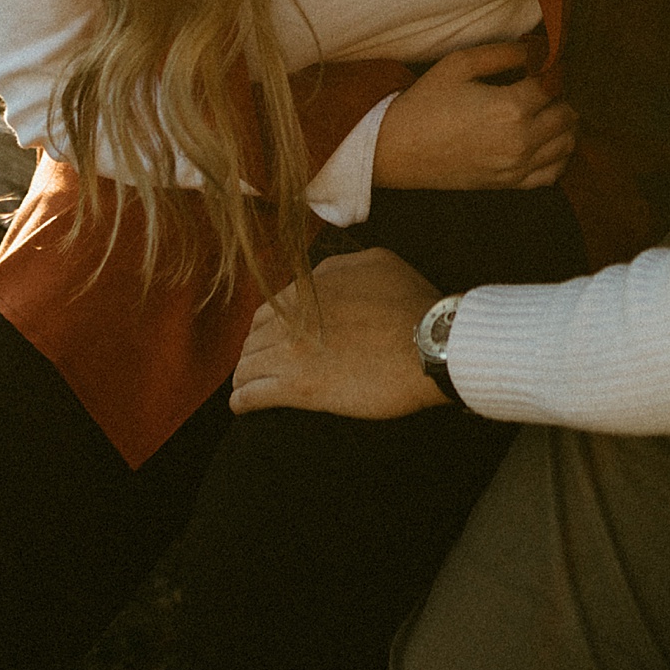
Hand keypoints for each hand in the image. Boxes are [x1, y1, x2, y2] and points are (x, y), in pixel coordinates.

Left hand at [231, 249, 443, 418]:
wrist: (429, 344)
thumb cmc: (413, 305)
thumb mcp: (378, 262)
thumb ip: (341, 265)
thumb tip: (319, 276)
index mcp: (309, 289)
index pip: (267, 311)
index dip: (264, 329)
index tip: (268, 342)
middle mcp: (292, 318)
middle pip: (252, 339)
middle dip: (251, 353)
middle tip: (255, 369)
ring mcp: (292, 353)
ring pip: (247, 366)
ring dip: (243, 377)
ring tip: (245, 389)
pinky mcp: (298, 388)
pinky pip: (252, 395)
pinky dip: (241, 401)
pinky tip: (241, 407)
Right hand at [372, 42, 577, 190]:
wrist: (397, 149)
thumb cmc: (425, 103)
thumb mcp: (460, 64)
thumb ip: (504, 53)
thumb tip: (537, 48)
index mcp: (510, 108)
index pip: (555, 84)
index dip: (553, 69)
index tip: (544, 62)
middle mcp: (520, 141)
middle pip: (568, 114)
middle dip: (563, 95)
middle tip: (546, 84)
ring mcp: (517, 167)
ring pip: (567, 144)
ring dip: (565, 123)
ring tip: (547, 108)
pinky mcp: (509, 184)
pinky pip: (553, 173)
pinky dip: (558, 155)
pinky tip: (546, 139)